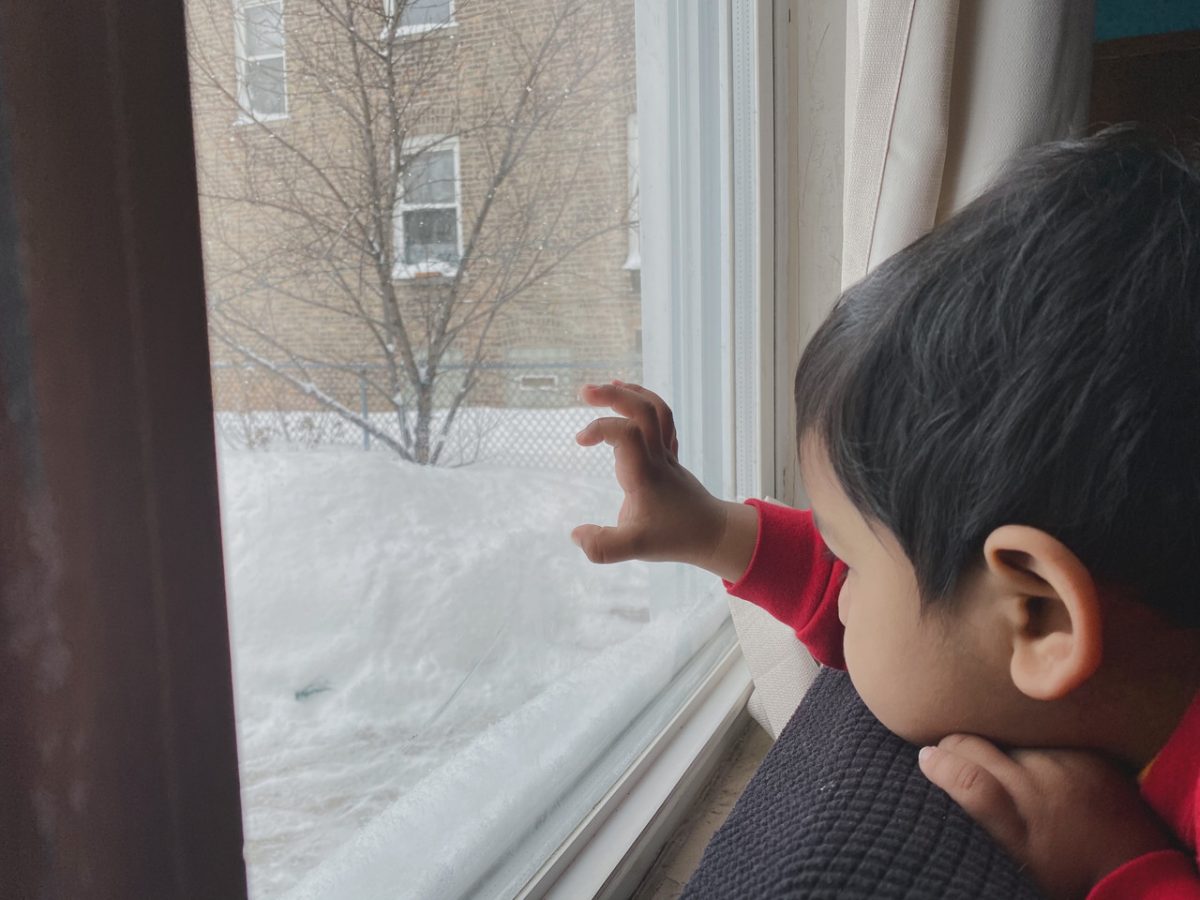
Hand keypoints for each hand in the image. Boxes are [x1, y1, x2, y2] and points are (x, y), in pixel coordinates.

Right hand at [571, 381, 755, 578]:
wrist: (713, 534)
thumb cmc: (675, 537)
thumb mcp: (636, 549)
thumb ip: (603, 546)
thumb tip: (575, 534)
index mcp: (645, 474)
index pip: (626, 433)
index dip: (600, 428)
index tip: (579, 442)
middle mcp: (657, 457)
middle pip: (643, 410)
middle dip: (614, 395)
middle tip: (584, 392)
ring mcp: (666, 454)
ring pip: (656, 410)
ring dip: (631, 393)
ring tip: (606, 386)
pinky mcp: (670, 456)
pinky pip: (662, 421)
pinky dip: (644, 403)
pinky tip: (629, 400)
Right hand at [919, 734, 1175, 898]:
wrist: (1134, 868)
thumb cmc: (1063, 870)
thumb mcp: (1016, 857)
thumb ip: (979, 809)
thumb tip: (931, 762)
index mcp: (1019, 827)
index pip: (970, 782)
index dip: (941, 764)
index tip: (926, 758)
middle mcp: (1041, 790)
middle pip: (977, 747)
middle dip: (954, 745)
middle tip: (948, 754)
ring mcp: (1066, 768)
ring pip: (1008, 740)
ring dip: (997, 747)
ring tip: (1002, 764)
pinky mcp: (1087, 755)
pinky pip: (1043, 739)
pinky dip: (1033, 748)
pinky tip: (1039, 767)